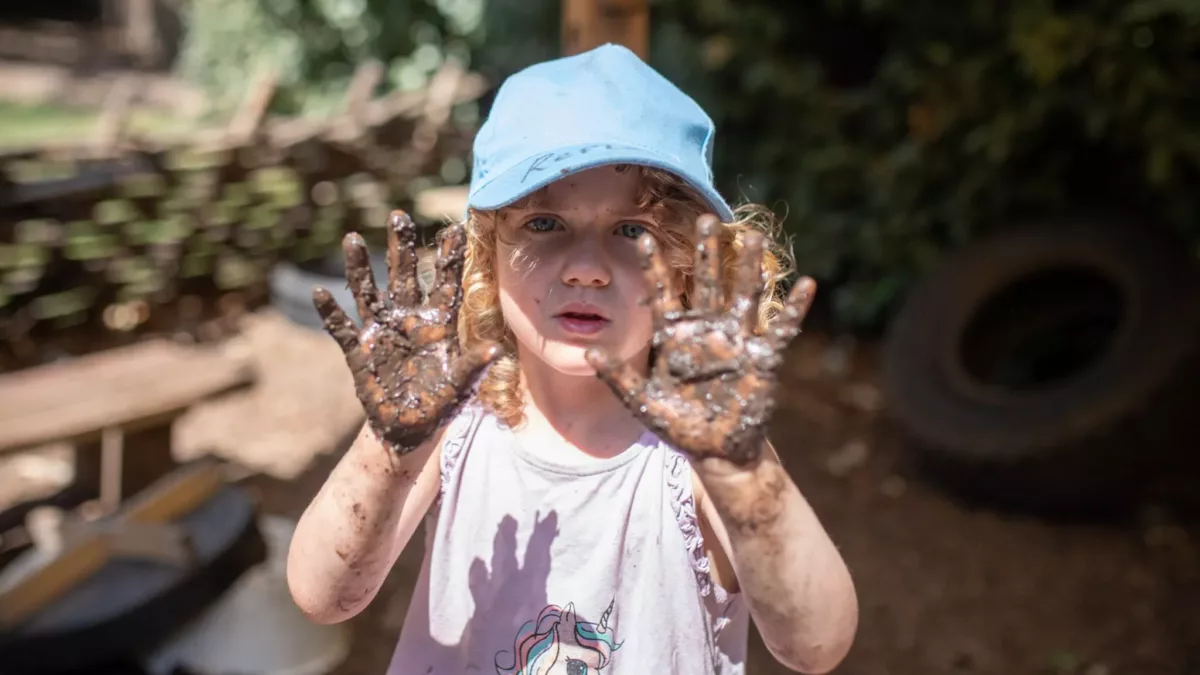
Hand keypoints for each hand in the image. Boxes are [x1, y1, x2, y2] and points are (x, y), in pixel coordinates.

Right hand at [313, 210, 499, 453]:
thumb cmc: (439, 405)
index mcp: (436, 325)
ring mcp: (381, 333)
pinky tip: (319, 294)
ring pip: (368, 293)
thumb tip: (494, 351)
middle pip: (403, 277)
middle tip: (398, 216)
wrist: (409, 429)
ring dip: (359, 268)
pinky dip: (331, 314)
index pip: (444, 284)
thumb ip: (473, 367)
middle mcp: (407, 321)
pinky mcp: (359, 353)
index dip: (448, 258)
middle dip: (401, 248)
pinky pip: (342, 330)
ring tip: (353, 239)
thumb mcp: (459, 387)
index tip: (455, 228)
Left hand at [586, 214, 814, 465]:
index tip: (642, 236)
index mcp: (676, 337)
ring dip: (747, 267)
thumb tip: (589, 353)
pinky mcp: (762, 358)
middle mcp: (707, 331)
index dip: (655, 267)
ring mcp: (736, 341)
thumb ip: (618, 377)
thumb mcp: (642, 401)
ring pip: (743, 295)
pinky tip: (807, 284)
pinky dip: (795, 308)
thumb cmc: (677, 425)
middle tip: (706, 219)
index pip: (664, 294)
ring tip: (751, 236)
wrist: (714, 450)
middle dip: (707, 253)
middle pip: (707, 282)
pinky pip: (781, 329)